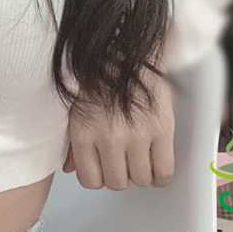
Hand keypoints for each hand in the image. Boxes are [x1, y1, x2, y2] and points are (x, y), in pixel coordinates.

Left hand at [62, 66, 174, 188]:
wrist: (126, 49)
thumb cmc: (98, 76)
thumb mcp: (76, 107)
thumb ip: (72, 141)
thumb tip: (70, 169)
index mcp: (84, 133)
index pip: (90, 181)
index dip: (99, 176)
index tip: (104, 168)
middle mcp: (109, 138)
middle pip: (117, 183)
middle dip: (120, 174)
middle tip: (123, 159)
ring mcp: (137, 135)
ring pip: (141, 179)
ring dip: (140, 172)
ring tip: (139, 157)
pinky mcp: (161, 129)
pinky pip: (163, 171)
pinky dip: (160, 174)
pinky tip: (155, 162)